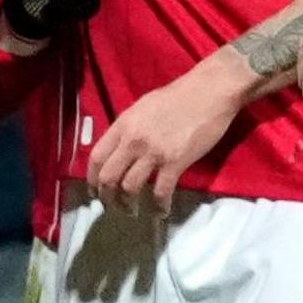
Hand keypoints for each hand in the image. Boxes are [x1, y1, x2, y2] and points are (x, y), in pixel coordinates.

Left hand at [88, 64, 246, 214]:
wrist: (209, 91)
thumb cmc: (179, 96)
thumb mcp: (143, 107)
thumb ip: (129, 128)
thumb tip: (121, 148)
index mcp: (123, 124)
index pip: (96, 158)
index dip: (92, 179)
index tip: (95, 191)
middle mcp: (133, 140)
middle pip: (109, 178)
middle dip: (107, 198)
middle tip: (113, 206)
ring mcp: (154, 152)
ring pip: (130, 188)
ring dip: (129, 205)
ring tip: (133, 210)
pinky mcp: (175, 162)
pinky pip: (161, 192)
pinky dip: (159, 206)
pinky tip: (161, 211)